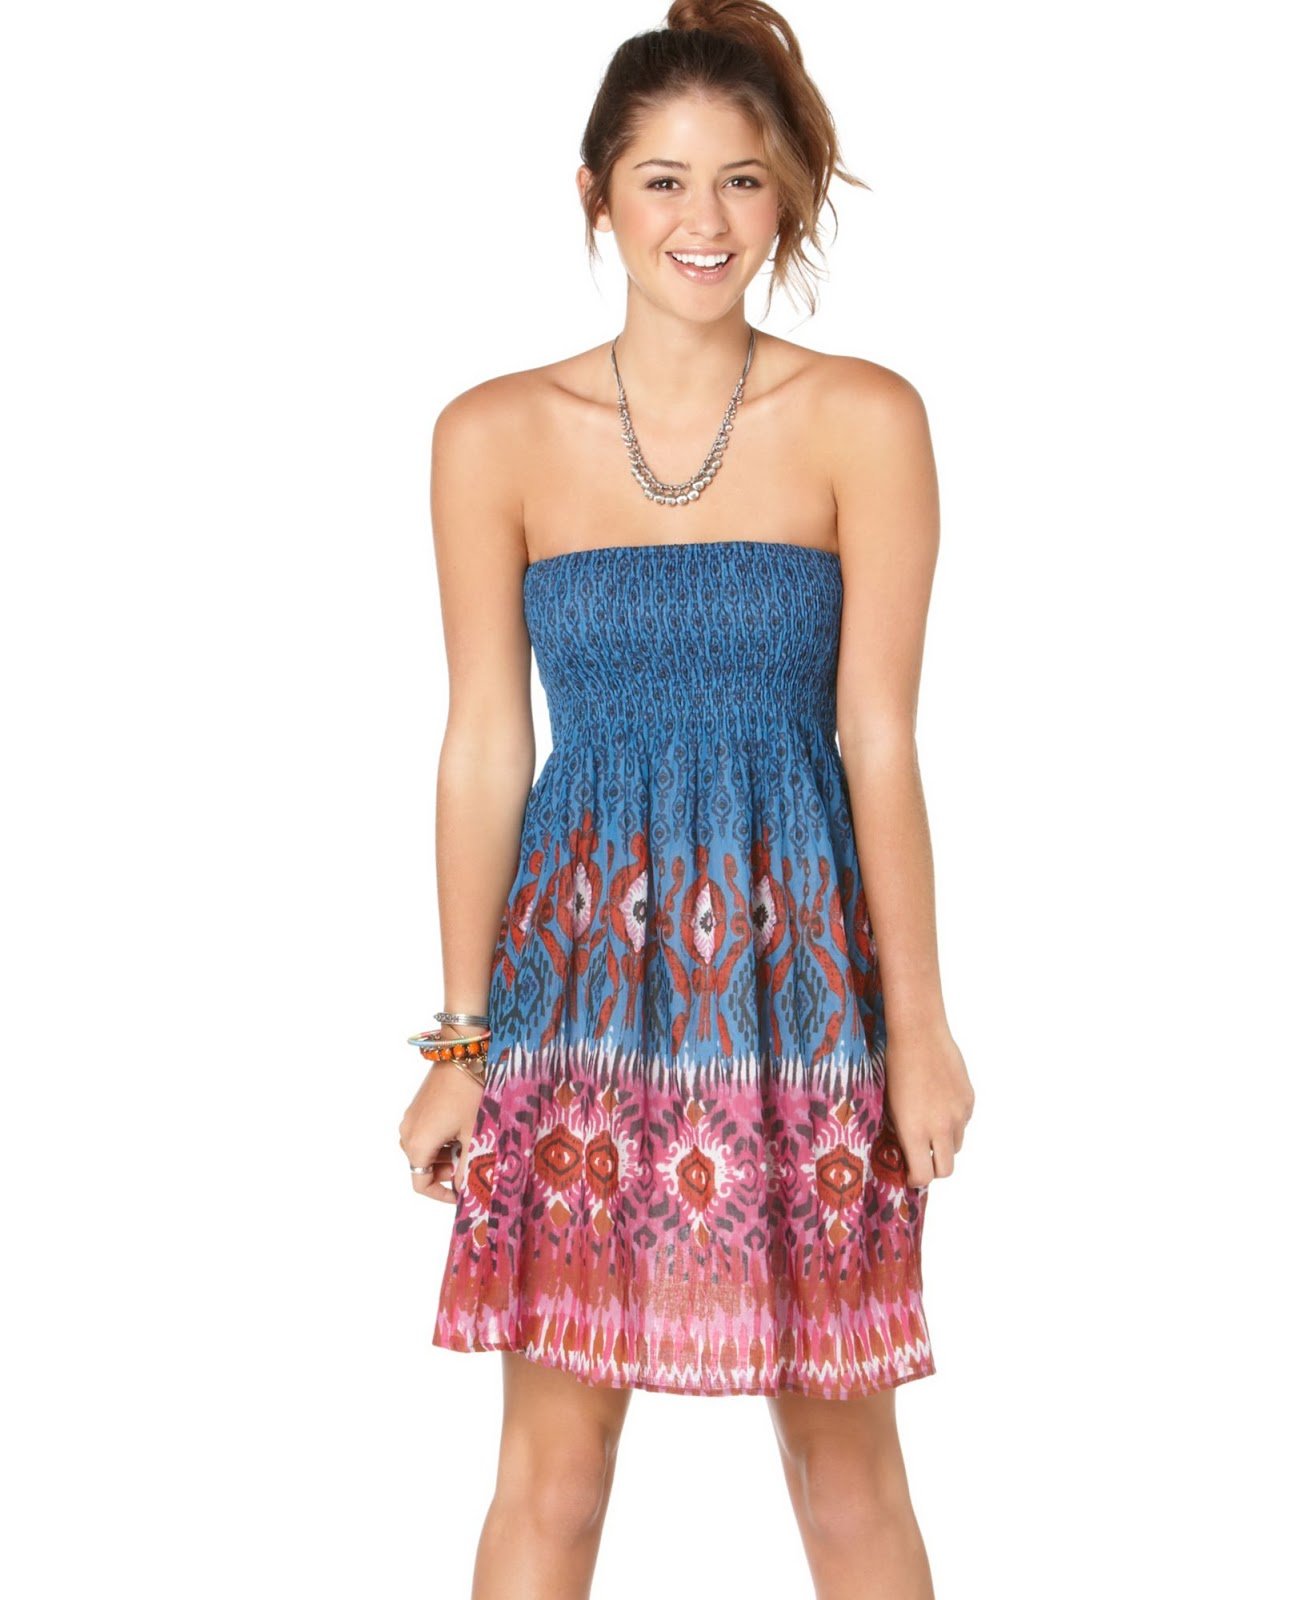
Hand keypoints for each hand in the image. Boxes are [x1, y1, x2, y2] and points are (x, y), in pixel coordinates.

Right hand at [398, 1056, 485, 1204]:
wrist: (462, 1055)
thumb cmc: (469, 1094)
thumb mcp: (473, 1134)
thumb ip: (467, 1167)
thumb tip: (464, 1190)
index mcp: (418, 1144)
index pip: (421, 1184)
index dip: (441, 1195)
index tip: (461, 1194)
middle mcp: (407, 1133)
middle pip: (421, 1168)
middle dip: (445, 1173)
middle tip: (468, 1164)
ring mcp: (409, 1119)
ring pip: (423, 1151)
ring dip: (443, 1156)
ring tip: (467, 1143)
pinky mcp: (416, 1108)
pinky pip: (423, 1134)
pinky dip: (439, 1140)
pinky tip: (460, 1129)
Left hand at [883, 1019, 973, 1188]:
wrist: (919, 1034)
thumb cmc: (895, 1067)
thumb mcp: (890, 1105)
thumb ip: (901, 1132)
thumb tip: (906, 1150)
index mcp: (915, 1131)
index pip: (923, 1175)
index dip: (915, 1179)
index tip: (909, 1175)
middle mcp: (941, 1127)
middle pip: (946, 1170)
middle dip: (934, 1170)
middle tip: (923, 1160)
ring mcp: (959, 1114)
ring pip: (956, 1145)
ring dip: (944, 1144)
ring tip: (930, 1126)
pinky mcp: (969, 1100)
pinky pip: (964, 1122)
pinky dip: (954, 1122)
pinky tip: (940, 1103)